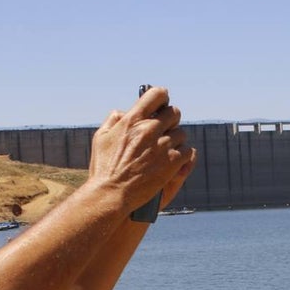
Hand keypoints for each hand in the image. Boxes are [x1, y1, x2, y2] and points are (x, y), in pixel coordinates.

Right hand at [88, 87, 193, 210]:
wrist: (111, 193)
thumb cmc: (103, 168)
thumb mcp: (101, 137)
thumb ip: (114, 120)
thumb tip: (124, 112)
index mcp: (132, 120)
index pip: (156, 95)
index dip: (162, 98)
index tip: (162, 104)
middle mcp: (149, 129)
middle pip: (174, 113)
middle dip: (170, 121)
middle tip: (165, 131)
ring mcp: (162, 146)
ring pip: (181, 134)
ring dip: (176, 141)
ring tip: (166, 151)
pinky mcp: (172, 162)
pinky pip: (188, 151)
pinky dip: (183, 156)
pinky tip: (175, 161)